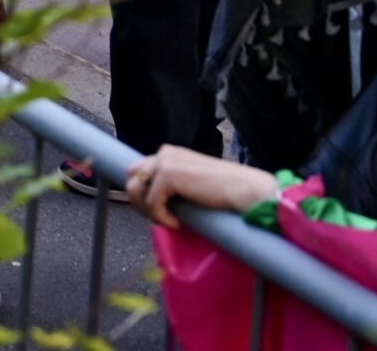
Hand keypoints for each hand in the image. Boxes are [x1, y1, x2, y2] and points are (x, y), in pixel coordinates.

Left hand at [124, 146, 279, 229]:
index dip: (143, 194)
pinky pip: (152, 202)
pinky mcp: (169, 175)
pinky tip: (177, 223)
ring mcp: (165, 161)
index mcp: (169, 153)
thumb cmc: (224, 192)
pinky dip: (161, 217)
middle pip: (132, 179)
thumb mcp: (192, 183)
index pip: (138, 171)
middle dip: (140, 201)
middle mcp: (164, 153)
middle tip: (162, 218)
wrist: (245, 191)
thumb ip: (173, 184)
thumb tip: (149, 201)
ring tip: (170, 221)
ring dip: (149, 211)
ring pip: (136, 190)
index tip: (159, 212)